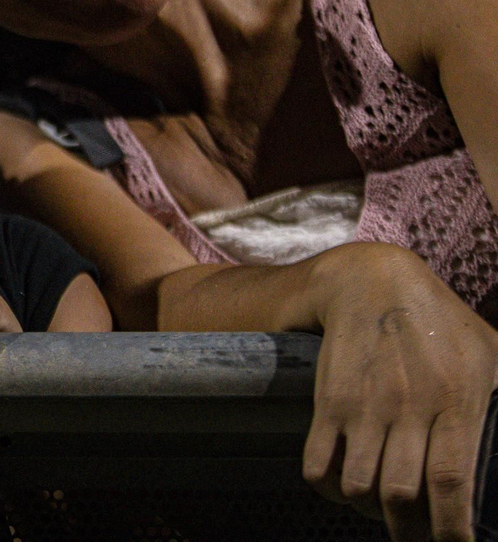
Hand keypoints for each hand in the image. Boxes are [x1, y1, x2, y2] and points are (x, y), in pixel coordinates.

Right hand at [303, 243, 497, 541]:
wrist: (372, 282)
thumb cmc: (441, 320)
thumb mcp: (489, 351)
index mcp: (455, 399)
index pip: (451, 481)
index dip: (451, 526)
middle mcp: (407, 407)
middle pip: (401, 494)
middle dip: (409, 531)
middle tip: (415, 536)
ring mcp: (362, 405)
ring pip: (359, 485)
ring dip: (369, 508)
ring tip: (381, 510)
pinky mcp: (328, 400)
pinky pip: (318, 462)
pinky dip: (328, 487)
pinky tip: (343, 486)